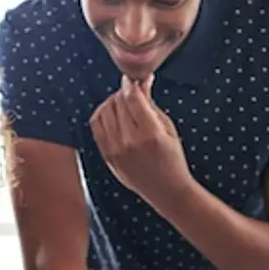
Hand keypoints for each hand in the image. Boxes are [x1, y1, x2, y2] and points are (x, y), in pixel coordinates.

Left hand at [89, 75, 193, 206]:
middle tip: (133, 93)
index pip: (132, 98)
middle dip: (124, 92)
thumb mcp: (168, 128)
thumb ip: (151, 104)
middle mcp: (129, 142)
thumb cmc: (172, 159)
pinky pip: (96, 126)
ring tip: (124, 105)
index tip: (134, 79)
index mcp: (149, 134)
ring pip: (104, 111)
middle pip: (117, 102)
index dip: (131, 83)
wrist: (166, 190)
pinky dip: (103, 115)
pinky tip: (113, 116)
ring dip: (112, 102)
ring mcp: (115, 150)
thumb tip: (141, 81)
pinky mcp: (106, 156)